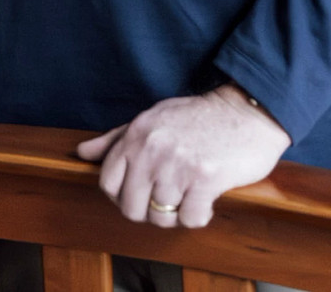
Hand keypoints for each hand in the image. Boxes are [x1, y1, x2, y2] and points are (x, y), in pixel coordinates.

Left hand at [74, 84, 290, 227]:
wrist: (247, 112)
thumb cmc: (199, 117)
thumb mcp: (154, 118)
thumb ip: (117, 138)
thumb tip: (83, 153)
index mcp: (136, 134)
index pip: (108, 183)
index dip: (122, 197)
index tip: (141, 194)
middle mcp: (152, 149)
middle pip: (131, 207)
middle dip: (149, 210)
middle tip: (169, 198)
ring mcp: (177, 164)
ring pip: (160, 217)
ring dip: (176, 214)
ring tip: (189, 196)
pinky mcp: (205, 178)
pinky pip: (190, 219)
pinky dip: (199, 216)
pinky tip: (206, 199)